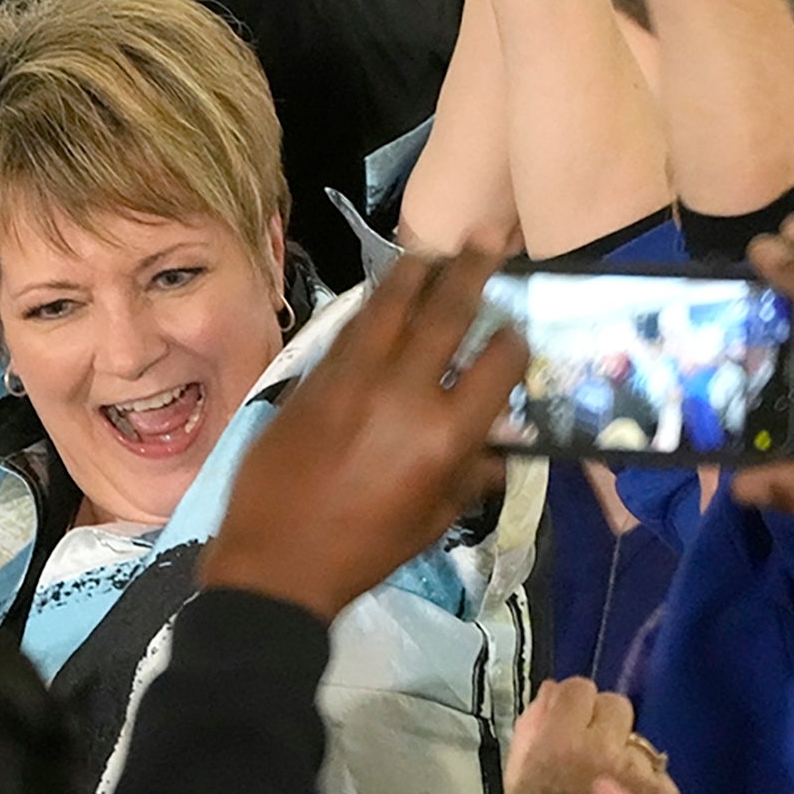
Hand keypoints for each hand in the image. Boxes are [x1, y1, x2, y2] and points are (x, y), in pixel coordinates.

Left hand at [202, 250, 526, 620]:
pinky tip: (383, 295)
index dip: (514, 341)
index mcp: (444, 434)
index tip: (518, 325)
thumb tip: (499, 452)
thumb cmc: (364, 551)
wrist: (275, 559)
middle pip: (446, 313)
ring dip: (415, 272)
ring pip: (388, 307)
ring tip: (433, 249)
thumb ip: (470, 477)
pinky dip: (370, 306)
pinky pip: (348, 329)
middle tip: (488, 234)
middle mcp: (402, 393)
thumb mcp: (434, 521)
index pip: (497, 366)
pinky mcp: (311, 378)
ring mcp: (351, 378)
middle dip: (472, 269)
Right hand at [506, 676, 681, 793]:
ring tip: (609, 790)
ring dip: (625, 756)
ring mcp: (641, 773)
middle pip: (616, 704)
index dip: (573, 702)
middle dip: (603, 723)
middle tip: (591, 751)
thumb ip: (533, 727)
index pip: (579, 688)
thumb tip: (552, 691)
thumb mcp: (518, 774)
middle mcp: (605, 750)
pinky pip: (657, 773)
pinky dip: (647, 788)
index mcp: (561, 741)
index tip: (569, 718)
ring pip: (639, 740)